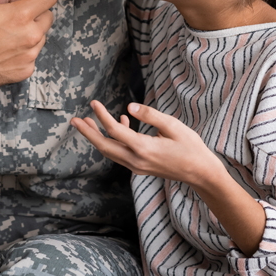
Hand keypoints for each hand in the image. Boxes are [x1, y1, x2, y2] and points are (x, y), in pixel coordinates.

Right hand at [0, 0, 56, 103]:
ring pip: (41, 36)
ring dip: (30, 31)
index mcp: (21, 15)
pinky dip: (23, 50)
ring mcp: (29, 56)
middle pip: (48, 17)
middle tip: (14, 14)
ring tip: (7, 31)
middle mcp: (30, 37)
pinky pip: (32, 55)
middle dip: (36, 12)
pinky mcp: (25, 71)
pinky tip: (5, 47)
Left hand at [71, 101, 219, 184]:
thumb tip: (128, 107)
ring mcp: (137, 166)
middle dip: (87, 133)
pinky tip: (121, 123)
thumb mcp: (173, 126)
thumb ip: (150, 115)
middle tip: (74, 120)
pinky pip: (120, 153)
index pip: (115, 131)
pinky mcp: (140, 167)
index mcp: (144, 149)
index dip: (102, 116)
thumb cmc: (190, 147)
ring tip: (87, 122)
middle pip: (104, 146)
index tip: (94, 102)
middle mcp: (136, 160)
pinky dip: (114, 140)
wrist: (201, 174)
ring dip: (97, 137)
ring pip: (110, 151)